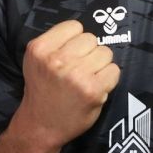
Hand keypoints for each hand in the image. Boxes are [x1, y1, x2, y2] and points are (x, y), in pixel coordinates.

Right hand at [15, 20, 120, 150]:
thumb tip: (85, 31)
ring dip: (100, 65)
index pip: (74, 26)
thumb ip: (56, 43)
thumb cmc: (43, 91)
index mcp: (40, 49)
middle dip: (88, 53)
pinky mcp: (93, 89)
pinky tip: (95, 88)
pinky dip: (109, 79)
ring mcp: (76, 75)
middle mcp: (57, 60)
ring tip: (87, 79)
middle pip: (91, 39)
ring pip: (105, 52)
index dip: (75, 40)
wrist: (41, 126)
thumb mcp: (37, 61)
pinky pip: (114, 70)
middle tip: (79, 70)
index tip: (70, 54)